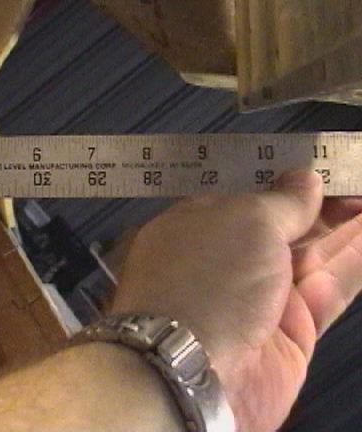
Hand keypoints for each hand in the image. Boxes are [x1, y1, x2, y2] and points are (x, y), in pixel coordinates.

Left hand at [111, 170, 361, 431]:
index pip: (246, 199)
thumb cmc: (208, 275)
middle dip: (324, 204)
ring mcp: (259, 297)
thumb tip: (304, 178)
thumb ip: (280, 202)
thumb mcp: (242, 221)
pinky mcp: (291, 332)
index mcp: (196, 226)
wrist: (192, 369)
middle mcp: (225, 260)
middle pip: (282, 226)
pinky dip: (353, 262)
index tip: (326, 167)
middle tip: (358, 178)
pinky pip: (329, 289)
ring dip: (345, 228)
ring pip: (312, 255)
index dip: (288, 183)